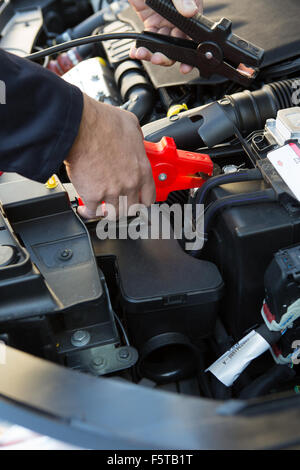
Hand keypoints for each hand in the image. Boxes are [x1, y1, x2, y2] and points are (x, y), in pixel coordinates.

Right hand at [64, 93, 155, 218]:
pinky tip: (85, 208)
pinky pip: (92, 212)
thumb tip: (135, 137)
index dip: (142, 201)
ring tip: (101, 207)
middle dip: (123, 208)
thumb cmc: (102, 123)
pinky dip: (88, 212)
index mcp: (141, 169)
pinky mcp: (92, 195)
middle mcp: (129, 183)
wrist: (80, 126)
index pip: (149, 197)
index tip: (137, 201)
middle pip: (131, 209)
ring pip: (113, 214)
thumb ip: (136, 136)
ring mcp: (111, 191)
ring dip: (106, 211)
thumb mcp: (130, 125)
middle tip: (116, 203)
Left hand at [129, 0, 202, 73]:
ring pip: (161, 45)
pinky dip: (141, 47)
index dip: (190, 53)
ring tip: (143, 53)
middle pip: (176, 45)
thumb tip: (192, 11)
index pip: (193, 36)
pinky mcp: (150, 21)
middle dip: (167, 55)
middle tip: (158, 58)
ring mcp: (164, 21)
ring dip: (152, 53)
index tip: (186, 65)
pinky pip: (147, 39)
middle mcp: (179, 19)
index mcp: (191, 10)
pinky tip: (136, 51)